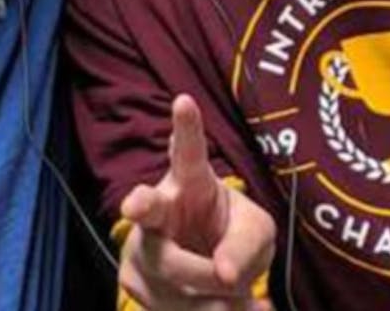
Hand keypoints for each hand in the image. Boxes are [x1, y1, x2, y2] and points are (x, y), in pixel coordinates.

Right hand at [118, 95, 274, 309]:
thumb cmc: (231, 236)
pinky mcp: (134, 281)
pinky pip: (174, 306)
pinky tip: (229, 307)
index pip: (188, 151)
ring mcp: (140, 244)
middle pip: (149, 208)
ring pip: (173, 273)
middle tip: (135, 205)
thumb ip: (247, 247)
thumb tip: (225, 275)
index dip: (186, 127)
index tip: (184, 100)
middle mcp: (159, 207)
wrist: (207, 273)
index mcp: (191, 181)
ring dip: (214, 289)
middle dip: (142, 206)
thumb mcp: (255, 233)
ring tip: (241, 291)